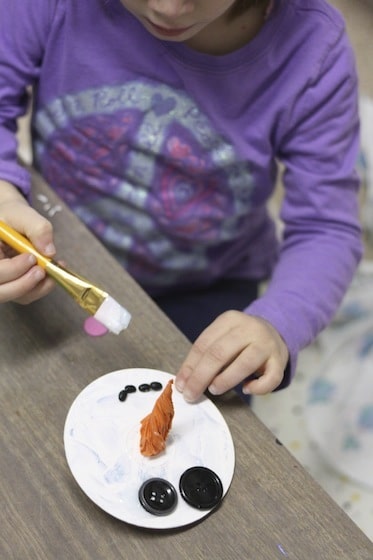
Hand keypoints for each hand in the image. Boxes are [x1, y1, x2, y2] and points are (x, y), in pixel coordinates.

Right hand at [0, 189, 56, 303]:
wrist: (15, 222)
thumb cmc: (14, 217)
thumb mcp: (22, 215)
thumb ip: (37, 228)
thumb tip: (50, 251)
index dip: (12, 269)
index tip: (32, 257)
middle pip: (1, 292)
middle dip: (23, 284)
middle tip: (42, 271)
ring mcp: (2, 281)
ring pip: (15, 297)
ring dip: (37, 287)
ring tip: (51, 270)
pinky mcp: (14, 287)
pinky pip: (27, 296)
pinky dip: (42, 288)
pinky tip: (52, 274)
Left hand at [175, 310, 288, 401]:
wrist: (275, 330)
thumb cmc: (241, 340)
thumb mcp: (223, 337)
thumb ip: (206, 355)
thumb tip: (185, 381)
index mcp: (230, 320)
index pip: (204, 344)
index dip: (190, 366)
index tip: (181, 385)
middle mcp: (249, 329)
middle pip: (220, 353)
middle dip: (201, 377)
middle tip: (191, 394)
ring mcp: (266, 344)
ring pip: (245, 363)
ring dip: (225, 380)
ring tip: (214, 389)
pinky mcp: (280, 360)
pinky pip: (271, 378)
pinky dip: (257, 388)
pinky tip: (247, 389)